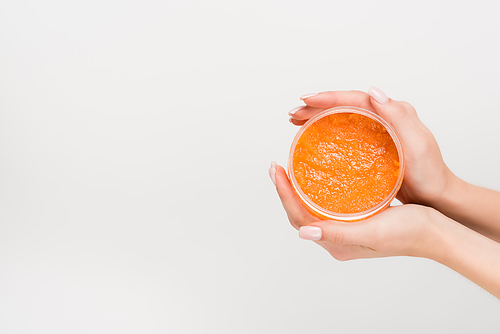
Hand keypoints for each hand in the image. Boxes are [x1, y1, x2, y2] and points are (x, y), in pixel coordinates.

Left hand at [270, 163, 442, 260]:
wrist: (435, 232)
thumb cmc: (409, 232)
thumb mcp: (373, 231)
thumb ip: (338, 233)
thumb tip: (304, 233)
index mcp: (337, 245)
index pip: (299, 219)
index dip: (285, 195)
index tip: (276, 171)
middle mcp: (337, 239)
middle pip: (300, 214)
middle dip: (285, 191)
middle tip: (276, 167)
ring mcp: (345, 230)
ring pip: (311, 209)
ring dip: (297, 190)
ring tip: (288, 169)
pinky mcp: (354, 220)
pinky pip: (326, 205)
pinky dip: (315, 191)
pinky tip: (315, 176)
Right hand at [289, 88, 453, 205]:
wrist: (436, 195)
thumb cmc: (429, 172)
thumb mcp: (417, 143)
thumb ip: (398, 115)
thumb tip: (374, 91)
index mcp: (392, 112)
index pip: (354, 98)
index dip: (329, 98)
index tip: (306, 100)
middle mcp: (383, 118)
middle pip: (344, 106)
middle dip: (316, 107)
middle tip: (293, 114)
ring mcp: (376, 132)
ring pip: (341, 118)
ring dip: (317, 117)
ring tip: (296, 122)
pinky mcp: (370, 147)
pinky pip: (344, 133)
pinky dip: (326, 132)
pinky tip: (313, 138)